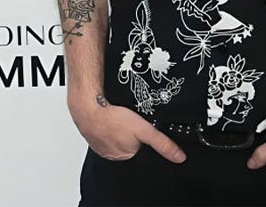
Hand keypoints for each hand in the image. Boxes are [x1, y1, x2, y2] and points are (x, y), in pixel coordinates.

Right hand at [68, 94, 185, 163]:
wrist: (87, 108)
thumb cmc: (112, 119)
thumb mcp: (144, 130)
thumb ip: (162, 143)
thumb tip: (179, 157)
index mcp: (127, 156)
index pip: (143, 149)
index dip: (144, 137)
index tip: (141, 128)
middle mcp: (115, 154)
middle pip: (131, 142)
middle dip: (133, 132)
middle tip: (131, 119)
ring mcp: (103, 145)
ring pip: (118, 136)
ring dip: (120, 127)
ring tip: (121, 116)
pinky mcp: (95, 135)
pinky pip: (106, 130)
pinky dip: (109, 124)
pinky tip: (111, 115)